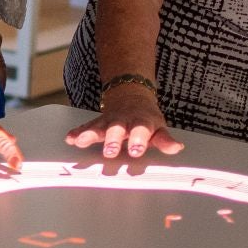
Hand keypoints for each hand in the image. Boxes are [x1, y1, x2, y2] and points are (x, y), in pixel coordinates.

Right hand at [64, 85, 182, 159]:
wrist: (131, 96)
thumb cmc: (146, 119)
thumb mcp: (159, 128)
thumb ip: (165, 140)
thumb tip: (177, 148)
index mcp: (141, 123)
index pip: (141, 130)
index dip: (138, 140)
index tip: (135, 151)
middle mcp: (123, 121)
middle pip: (117, 129)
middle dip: (112, 140)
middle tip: (110, 151)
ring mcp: (108, 121)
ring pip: (98, 126)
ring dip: (89, 134)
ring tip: (81, 141)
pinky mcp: (96, 123)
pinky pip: (86, 126)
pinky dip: (77, 132)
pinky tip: (70, 138)